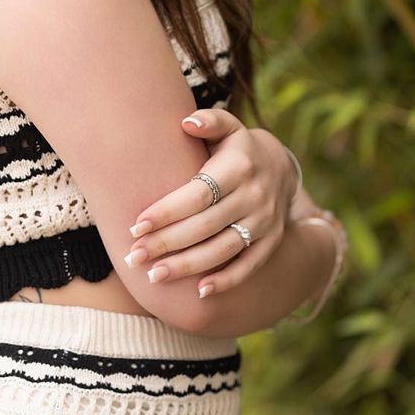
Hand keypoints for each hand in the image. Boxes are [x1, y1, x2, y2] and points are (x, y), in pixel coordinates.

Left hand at [123, 107, 302, 298]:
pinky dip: (226, 281)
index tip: (136, 226)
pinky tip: (199, 292)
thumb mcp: (228, 127)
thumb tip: (187, 122)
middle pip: (204, 226)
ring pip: (222, 250)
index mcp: (238, 167)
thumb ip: (209, 121)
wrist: (281, 167)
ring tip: (154, 276)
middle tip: (133, 257)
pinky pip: (249, 266)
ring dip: (187, 266)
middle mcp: (254, 196)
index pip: (197, 195)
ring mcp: (264, 222)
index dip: (166, 212)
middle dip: (166, 244)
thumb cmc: (237, 148)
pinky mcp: (271, 242)